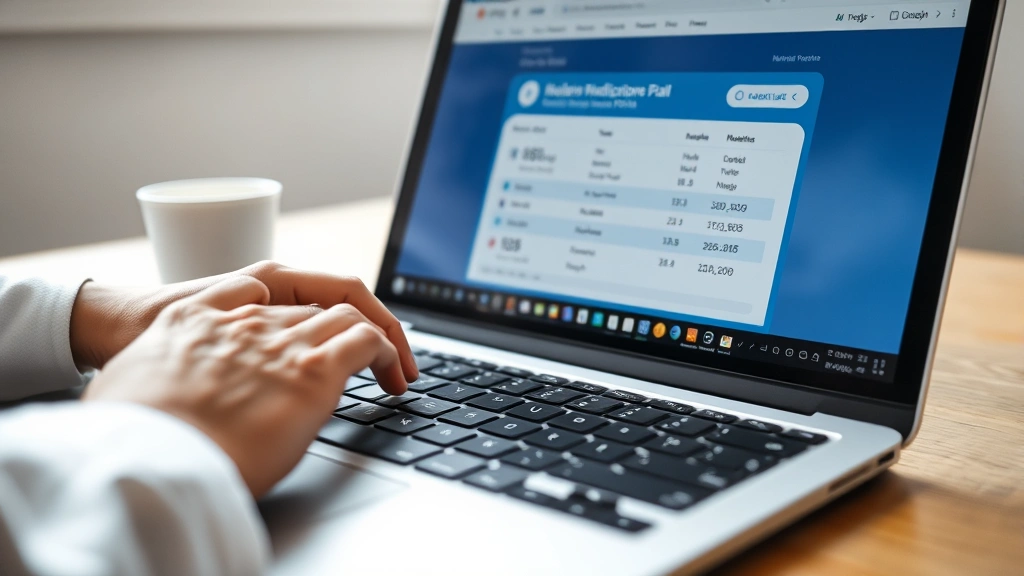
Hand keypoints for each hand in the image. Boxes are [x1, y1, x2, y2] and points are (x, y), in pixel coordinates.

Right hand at [83, 276, 406, 496]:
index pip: (271, 298)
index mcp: (208, 313)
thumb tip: (191, 391)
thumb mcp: (143, 373)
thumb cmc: (134, 421)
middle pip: (317, 304)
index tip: (318, 340)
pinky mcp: (312, 369)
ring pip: (347, 312)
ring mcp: (281, 338)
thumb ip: (175, 366)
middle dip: (350, 326)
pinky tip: (394, 372)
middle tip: (376, 358)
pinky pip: (364, 336)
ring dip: (378, 335)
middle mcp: (250, 315)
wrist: (141, 443)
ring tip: (397, 367)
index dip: (301, 317)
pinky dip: (386, 348)